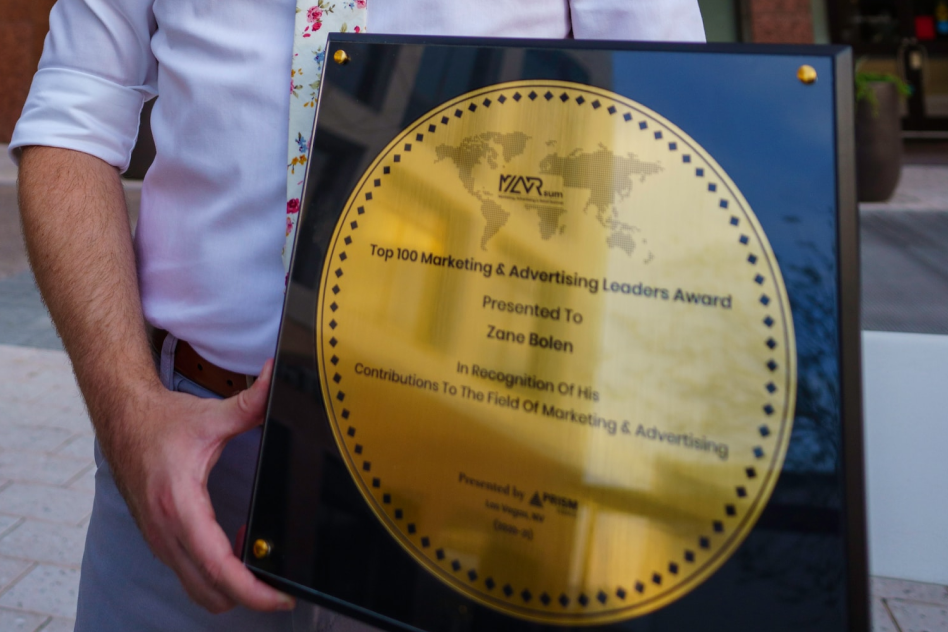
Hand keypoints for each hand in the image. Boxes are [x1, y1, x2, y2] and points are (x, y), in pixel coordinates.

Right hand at [107, 359, 295, 613]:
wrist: (121, 421)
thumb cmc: (161, 423)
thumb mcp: (210, 415)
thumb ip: (250, 403)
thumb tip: (279, 378)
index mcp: (180, 505)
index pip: (218, 566)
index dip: (252, 589)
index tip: (280, 596)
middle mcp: (166, 531)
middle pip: (210, 591)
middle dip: (248, 596)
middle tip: (282, 584)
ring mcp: (160, 540)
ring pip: (199, 588)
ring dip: (230, 586)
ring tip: (259, 562)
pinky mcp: (160, 540)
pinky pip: (190, 574)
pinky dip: (215, 575)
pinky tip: (234, 548)